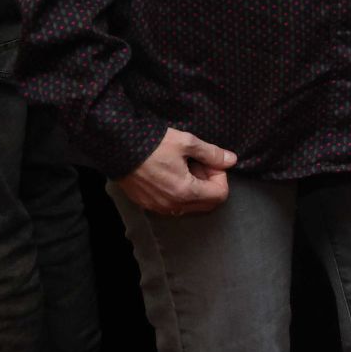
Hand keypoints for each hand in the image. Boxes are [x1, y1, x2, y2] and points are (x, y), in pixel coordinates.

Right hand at [117, 127, 236, 215]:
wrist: (119, 148)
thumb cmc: (154, 144)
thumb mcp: (187, 143)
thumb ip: (212, 154)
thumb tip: (231, 160)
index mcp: (186, 192)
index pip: (220, 195)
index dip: (221, 176)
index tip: (211, 162)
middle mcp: (173, 206)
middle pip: (207, 203)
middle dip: (210, 184)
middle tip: (200, 164)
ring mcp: (159, 208)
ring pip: (190, 206)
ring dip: (195, 189)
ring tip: (185, 166)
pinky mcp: (147, 205)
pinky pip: (173, 205)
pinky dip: (179, 192)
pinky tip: (171, 173)